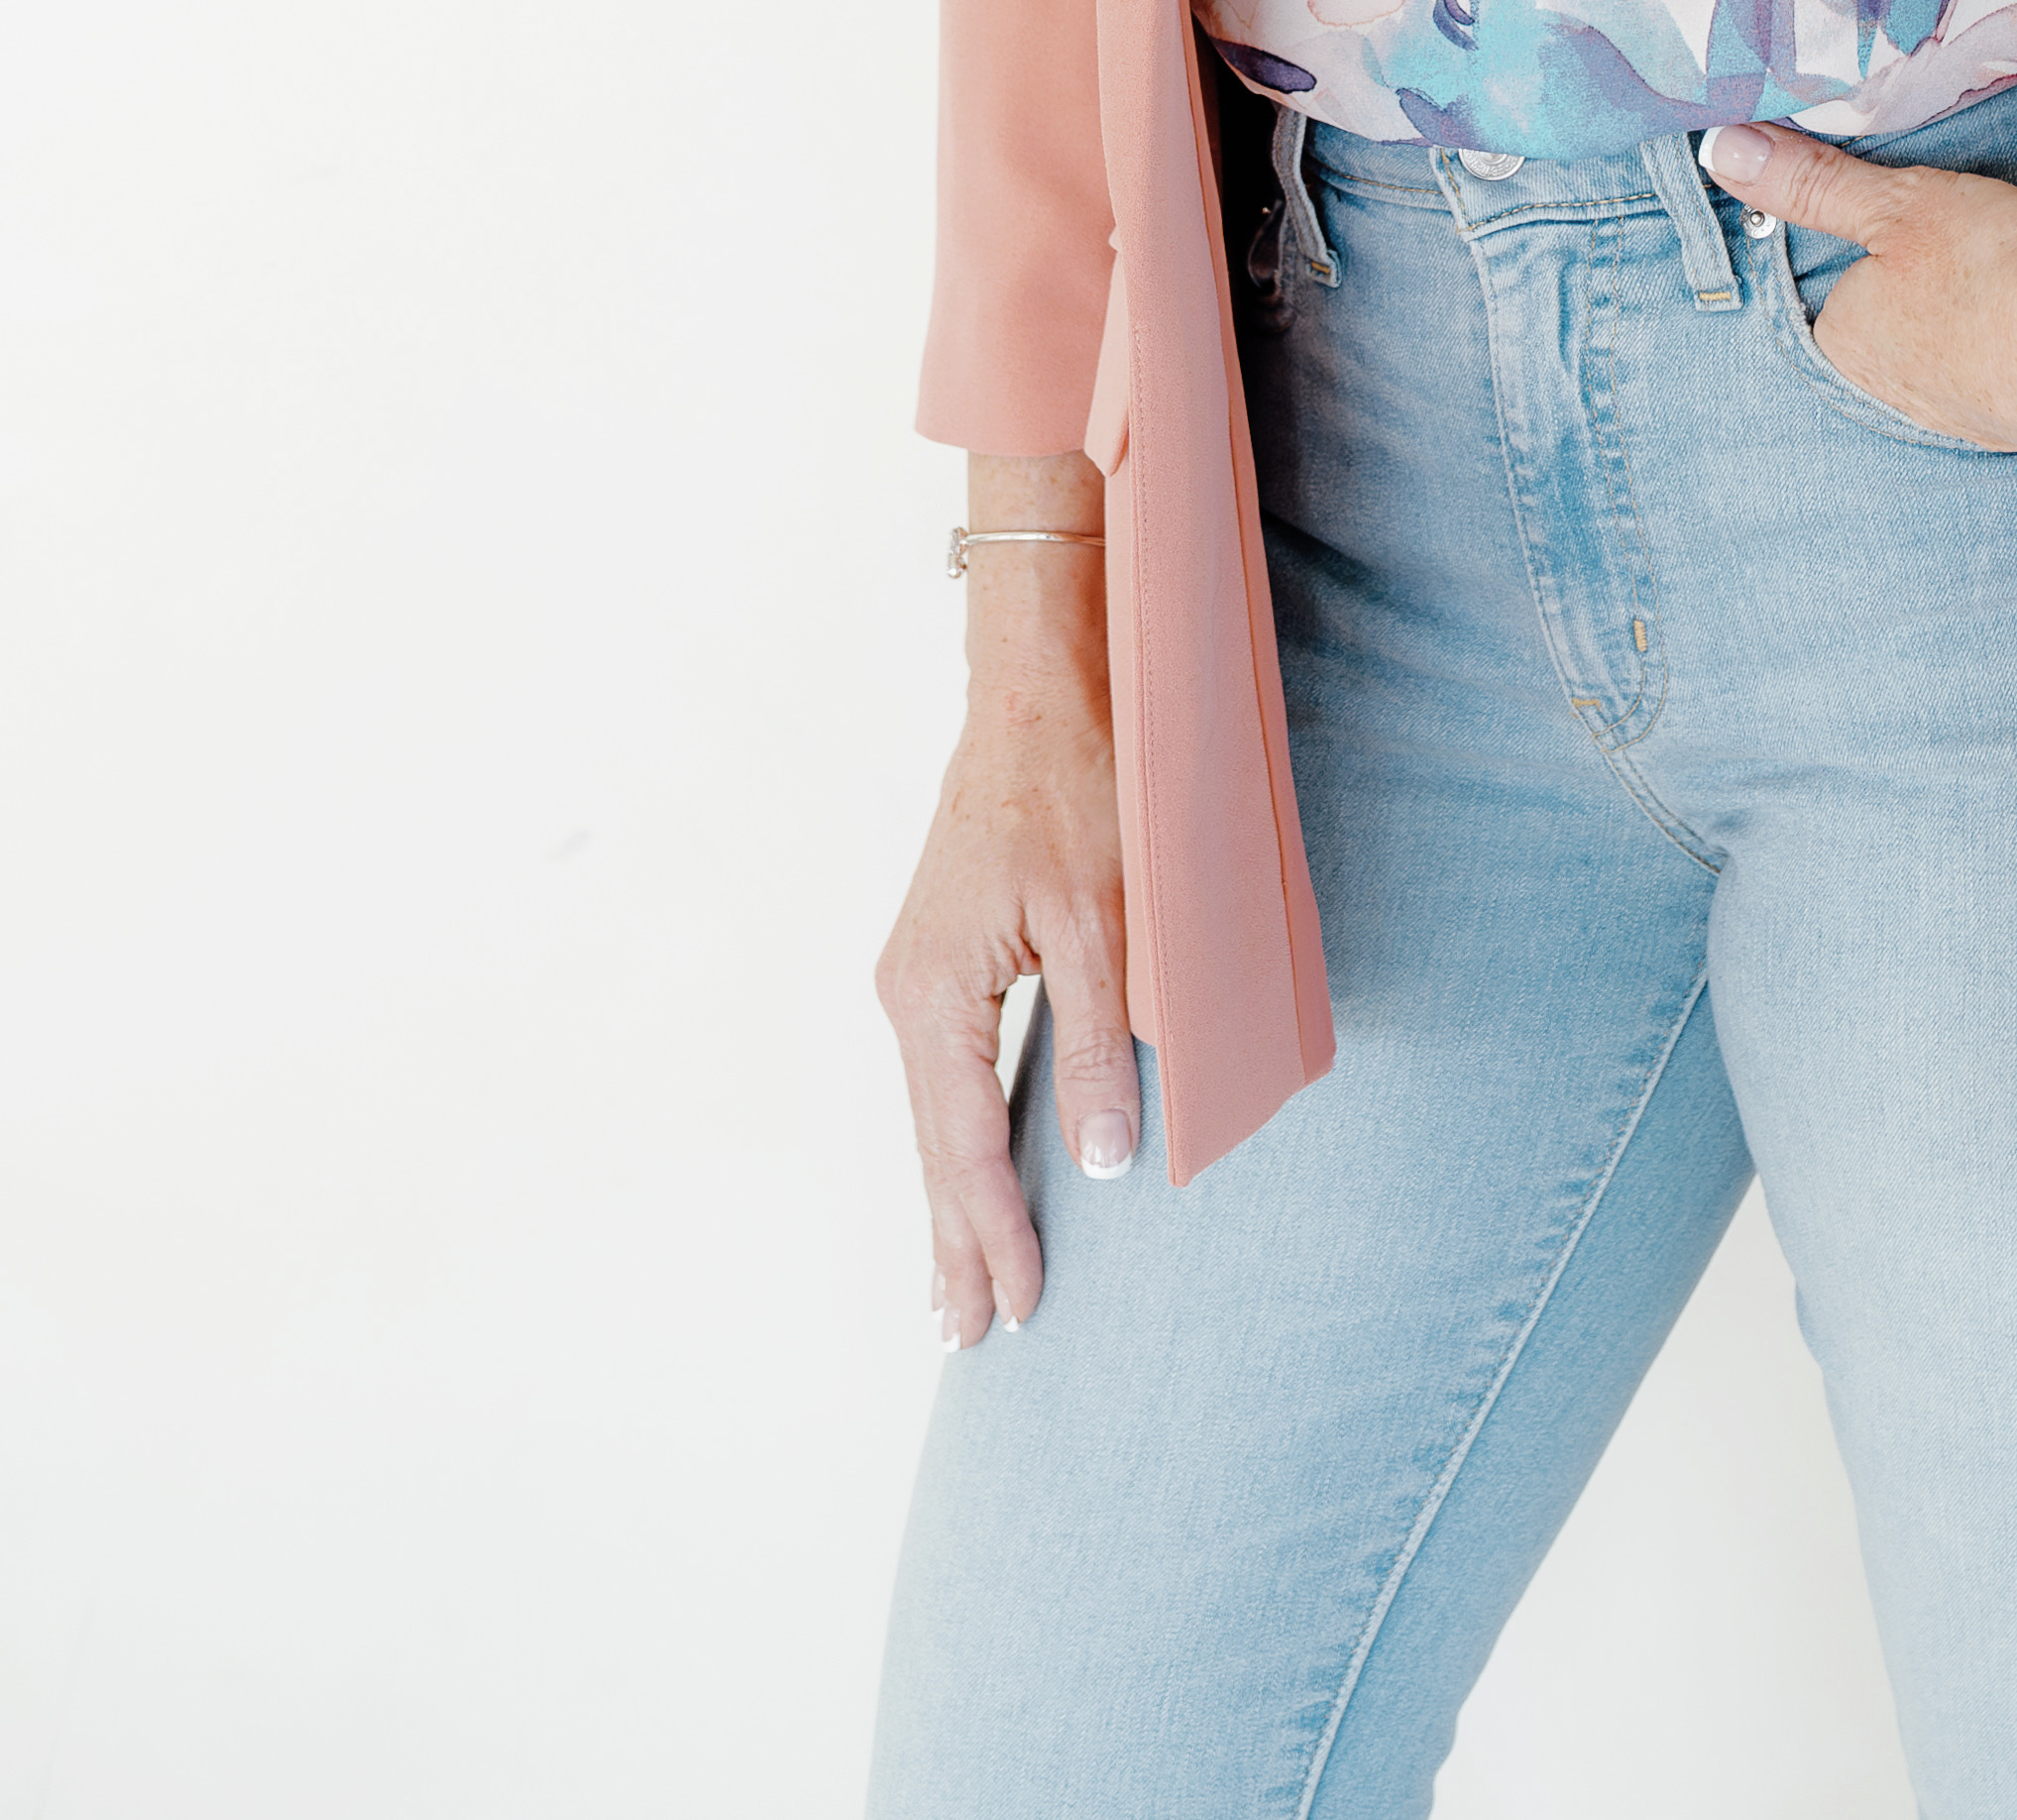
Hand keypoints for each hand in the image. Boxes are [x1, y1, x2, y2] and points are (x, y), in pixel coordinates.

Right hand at [875, 503, 1135, 1348]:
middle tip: (964, 1336)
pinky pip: (950, 1070)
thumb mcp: (1105, 919)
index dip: (994, 1232)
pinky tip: (973, 1164)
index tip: (1017, 1309)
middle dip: (953, 1240)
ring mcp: (921, 970)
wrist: (1043, 679)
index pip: (965, 1145)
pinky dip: (962, 1132)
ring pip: (939, 1110)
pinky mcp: (947, 950)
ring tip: (959, 1281)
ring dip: (954, 1195)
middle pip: (934, 1143)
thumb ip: (1099, 1042)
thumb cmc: (1079, 784)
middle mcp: (911, 990)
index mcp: (935, 992)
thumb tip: (1101, 1160)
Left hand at [1700, 124, 2016, 466]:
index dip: (1877, 255)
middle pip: (1899, 334)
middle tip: (1972, 249)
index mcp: (1850, 345)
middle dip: (1928, 300)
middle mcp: (1898, 399)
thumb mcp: (1896, 201)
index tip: (1917, 228)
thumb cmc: (1990, 269)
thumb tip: (1718, 149)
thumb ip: (1812, 180)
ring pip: (1959, 363)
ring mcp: (1969, 423)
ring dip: (1985, 328)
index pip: (1841, 297)